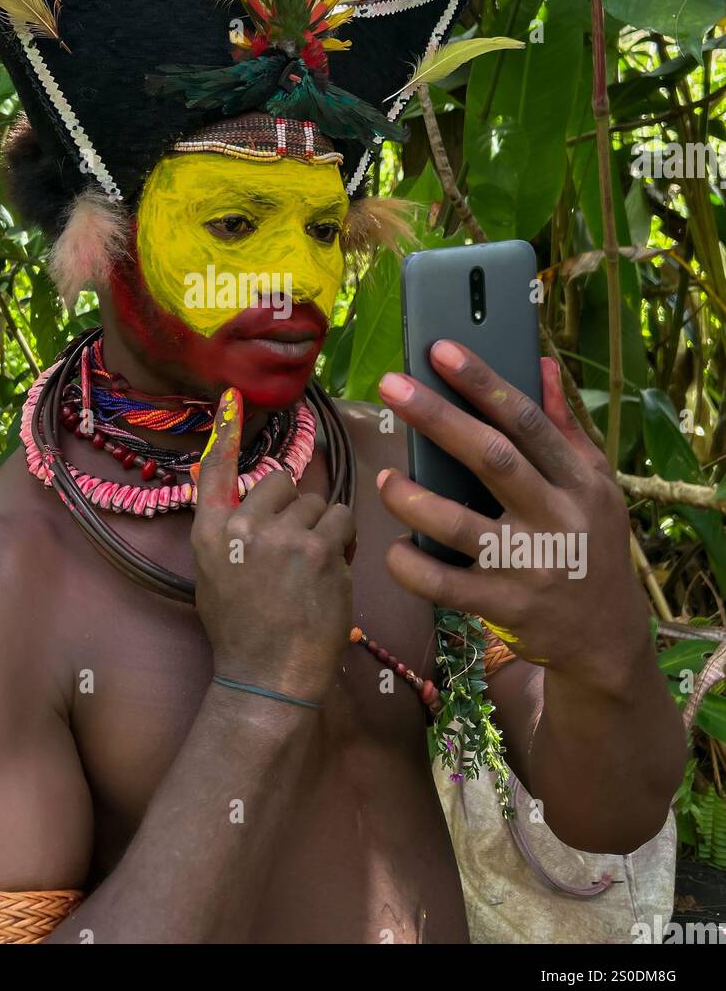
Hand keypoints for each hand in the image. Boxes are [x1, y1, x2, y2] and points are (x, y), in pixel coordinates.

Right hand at [191, 387, 355, 701]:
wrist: (267, 676)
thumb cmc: (241, 629)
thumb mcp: (214, 573)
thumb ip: (224, 526)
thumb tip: (228, 480)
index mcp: (211, 532)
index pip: (216, 471)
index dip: (227, 432)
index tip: (232, 396)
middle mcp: (244, 527)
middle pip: (282, 483)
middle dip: (295, 509)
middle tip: (290, 552)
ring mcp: (284, 537)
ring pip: (318, 503)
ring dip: (321, 529)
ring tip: (308, 571)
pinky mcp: (322, 551)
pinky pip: (342, 522)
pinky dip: (342, 543)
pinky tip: (328, 573)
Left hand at [376, 343, 649, 693]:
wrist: (608, 640)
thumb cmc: (592, 545)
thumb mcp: (597, 486)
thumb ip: (565, 428)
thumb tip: (543, 364)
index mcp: (580, 481)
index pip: (527, 421)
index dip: (483, 382)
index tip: (440, 350)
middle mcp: (558, 518)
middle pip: (491, 459)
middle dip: (437, 418)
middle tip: (391, 386)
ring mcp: (531, 566)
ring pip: (458, 525)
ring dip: (411, 497)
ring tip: (383, 477)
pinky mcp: (505, 607)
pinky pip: (443, 584)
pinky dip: (410, 564)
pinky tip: (393, 546)